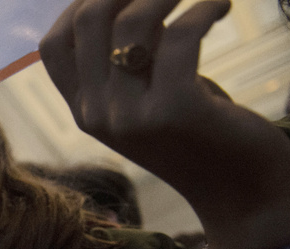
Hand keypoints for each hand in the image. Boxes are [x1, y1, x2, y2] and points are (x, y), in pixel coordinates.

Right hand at [39, 0, 289, 248]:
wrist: (236, 190)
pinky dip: (205, 8)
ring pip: (132, 22)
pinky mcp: (174, 111)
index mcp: (83, 111)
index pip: (53, 45)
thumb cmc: (197, 133)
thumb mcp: (147, 96)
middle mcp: (96, 115)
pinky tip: (220, 7)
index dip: (80, 3)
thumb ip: (129, 57)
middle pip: (89, 22)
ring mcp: (130, 117)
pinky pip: (181, 35)